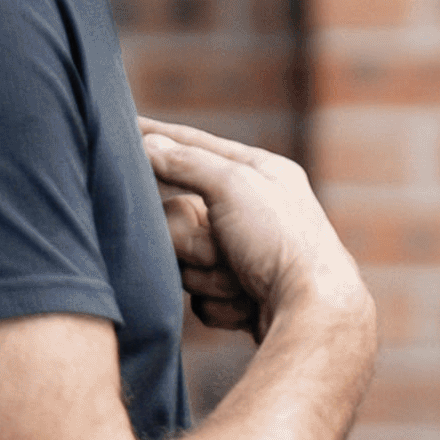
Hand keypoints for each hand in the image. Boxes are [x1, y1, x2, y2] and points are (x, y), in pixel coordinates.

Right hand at [141, 117, 367, 342]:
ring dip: (208, 275)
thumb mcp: (234, 186)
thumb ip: (187, 162)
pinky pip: (202, 299)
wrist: (313, 314)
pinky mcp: (243, 296)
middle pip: (179, 217)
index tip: (125, 125)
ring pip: (186, 262)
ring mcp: (247, 256)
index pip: (194, 147)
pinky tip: (248, 303)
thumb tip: (148, 145)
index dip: (157, 137)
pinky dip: (220, 303)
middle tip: (222, 249)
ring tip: (242, 279)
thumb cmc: (282, 242)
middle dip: (192, 240)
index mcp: (260, 174)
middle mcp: (254, 211)